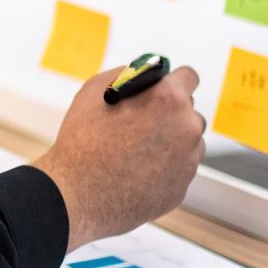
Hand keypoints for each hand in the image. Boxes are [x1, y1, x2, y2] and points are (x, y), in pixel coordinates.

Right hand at [31, 65, 205, 251]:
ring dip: (171, 142)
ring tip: (139, 150)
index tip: (164, 89)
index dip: (173, 82)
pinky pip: (179, 169)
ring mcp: (187, 160)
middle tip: (143, 122)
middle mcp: (186, 127)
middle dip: (171, 114)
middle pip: (190, 112)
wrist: (78, 192)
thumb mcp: (95, 90)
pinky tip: (138, 170)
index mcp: (168, 98)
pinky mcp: (182, 186)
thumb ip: (127, 75)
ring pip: (188, 142)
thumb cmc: (83, 141)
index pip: (189, 77)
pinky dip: (165, 167)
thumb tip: (141, 76)